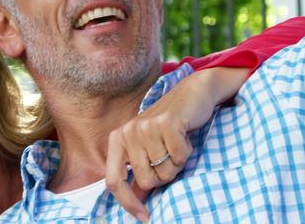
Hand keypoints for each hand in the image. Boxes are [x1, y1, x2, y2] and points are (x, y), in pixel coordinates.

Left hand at [104, 67, 248, 221]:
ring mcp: (146, 127)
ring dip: (177, 162)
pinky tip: (184, 136)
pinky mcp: (166, 123)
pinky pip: (179, 157)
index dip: (127, 202)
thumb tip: (135, 202)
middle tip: (169, 156)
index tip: (143, 217)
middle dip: (164, 175)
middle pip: (146, 181)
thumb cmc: (170, 125)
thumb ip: (140, 173)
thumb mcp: (148, 148)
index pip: (112, 181)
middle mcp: (127, 132)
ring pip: (165, 171)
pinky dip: (186, 152)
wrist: (192, 93)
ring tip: (176, 143)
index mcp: (118, 139)